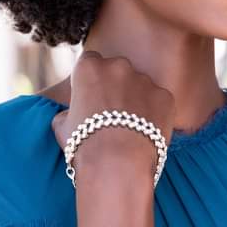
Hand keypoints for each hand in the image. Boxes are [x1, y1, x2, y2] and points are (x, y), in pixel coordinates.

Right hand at [50, 50, 175, 180]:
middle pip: (118, 70)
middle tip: (114, 113)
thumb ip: (68, 111)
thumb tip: (71, 114)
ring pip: (141, 86)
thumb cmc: (85, 146)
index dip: (92, 80)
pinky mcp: (165, 96)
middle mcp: (118, 66)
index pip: (90, 61)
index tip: (92, 95)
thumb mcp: (61, 126)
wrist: (118, 164)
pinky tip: (146, 132)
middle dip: (116, 86)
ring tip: (131, 128)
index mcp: (89, 68)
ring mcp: (145, 80)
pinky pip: (159, 101)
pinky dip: (155, 113)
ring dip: (137, 100)